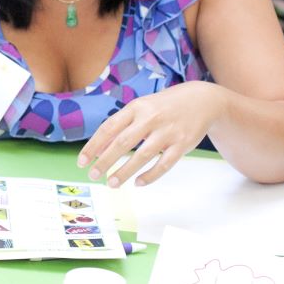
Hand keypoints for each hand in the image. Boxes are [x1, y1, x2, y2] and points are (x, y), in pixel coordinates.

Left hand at [77, 81, 227, 187]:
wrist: (201, 100)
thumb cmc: (163, 106)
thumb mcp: (141, 109)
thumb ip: (121, 126)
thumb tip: (98, 149)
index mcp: (136, 107)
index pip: (109, 128)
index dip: (94, 146)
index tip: (82, 162)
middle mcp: (150, 118)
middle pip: (123, 142)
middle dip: (106, 161)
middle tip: (93, 175)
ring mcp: (167, 132)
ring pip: (142, 156)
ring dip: (125, 171)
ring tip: (111, 183)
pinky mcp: (182, 144)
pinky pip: (164, 164)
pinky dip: (150, 175)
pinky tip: (138, 183)